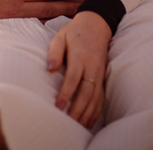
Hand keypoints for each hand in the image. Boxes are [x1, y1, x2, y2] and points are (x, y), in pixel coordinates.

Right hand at [0, 0, 81, 22]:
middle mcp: (15, 7)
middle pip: (47, 9)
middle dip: (65, 8)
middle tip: (81, 8)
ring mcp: (9, 19)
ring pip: (38, 19)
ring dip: (55, 17)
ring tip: (69, 16)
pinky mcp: (3, 25)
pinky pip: (27, 24)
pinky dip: (39, 22)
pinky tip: (46, 22)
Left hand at [47, 11, 111, 127]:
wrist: (96, 25)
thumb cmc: (74, 33)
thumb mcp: (60, 36)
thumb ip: (54, 52)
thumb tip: (49, 68)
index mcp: (80, 56)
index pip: (74, 77)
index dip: (66, 93)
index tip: (59, 106)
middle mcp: (92, 66)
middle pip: (87, 91)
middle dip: (78, 108)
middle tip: (68, 122)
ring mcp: (99, 73)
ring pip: (96, 96)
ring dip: (87, 112)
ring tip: (78, 126)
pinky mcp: (103, 77)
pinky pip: (101, 96)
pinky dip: (96, 110)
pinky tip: (89, 121)